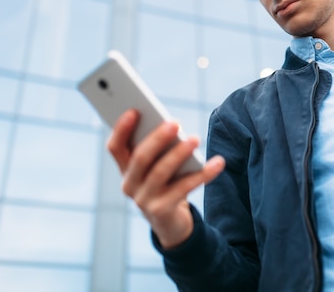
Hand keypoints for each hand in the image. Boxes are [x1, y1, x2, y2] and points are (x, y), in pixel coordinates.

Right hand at [107, 109, 224, 247]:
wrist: (171, 224)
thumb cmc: (167, 184)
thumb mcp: (159, 166)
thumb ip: (160, 149)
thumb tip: (174, 126)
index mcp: (125, 169)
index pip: (115, 147)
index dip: (122, 129)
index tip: (134, 110)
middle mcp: (129, 185)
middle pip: (140, 158)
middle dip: (157, 138)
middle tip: (175, 123)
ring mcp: (144, 200)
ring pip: (160, 172)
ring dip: (179, 154)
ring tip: (195, 139)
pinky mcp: (162, 211)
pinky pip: (184, 188)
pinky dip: (203, 174)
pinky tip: (218, 162)